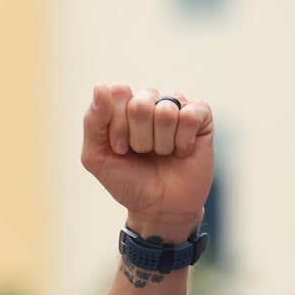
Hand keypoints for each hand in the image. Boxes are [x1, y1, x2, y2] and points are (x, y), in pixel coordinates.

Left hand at [82, 84, 214, 241]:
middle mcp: (151, 101)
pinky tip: (181, 151)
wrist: (159, 207)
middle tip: (141, 153)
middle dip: (138, 138)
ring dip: (160, 143)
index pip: (118, 93)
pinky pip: (190, 117)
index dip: (117, 126)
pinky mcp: (201, 116)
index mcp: (124, 106)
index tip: (119, 150)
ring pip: (165, 111)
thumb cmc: (127, 181)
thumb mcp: (97, 157)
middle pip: (140, 102)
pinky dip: (182, 142)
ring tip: (161, 154)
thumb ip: (93, 122)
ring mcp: (177, 106)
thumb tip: (100, 87)